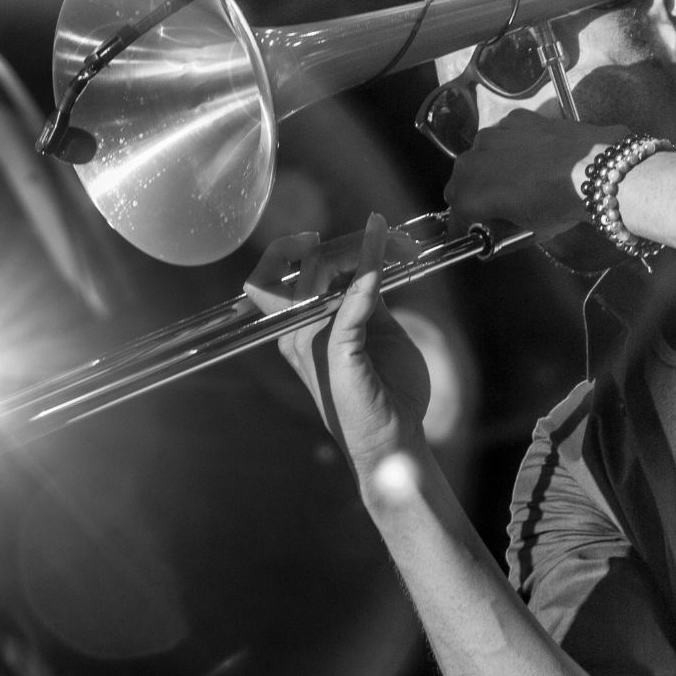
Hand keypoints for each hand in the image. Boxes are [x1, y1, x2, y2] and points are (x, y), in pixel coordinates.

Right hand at [242, 214, 432, 483]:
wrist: (396, 437)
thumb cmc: (386, 391)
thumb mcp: (374, 331)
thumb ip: (363, 298)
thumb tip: (369, 261)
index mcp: (298, 327)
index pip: (278, 271)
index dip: (302, 246)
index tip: (342, 238)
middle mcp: (295, 333)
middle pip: (300, 263)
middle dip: (346, 242)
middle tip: (391, 238)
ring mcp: (311, 343)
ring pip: (318, 272)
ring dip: (361, 251)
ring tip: (396, 245)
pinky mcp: (338, 353)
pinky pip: (350, 301)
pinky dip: (368, 271)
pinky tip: (385, 257)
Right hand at [444, 109, 621, 238]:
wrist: (594, 169)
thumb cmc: (557, 207)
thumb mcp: (527, 231)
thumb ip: (502, 232)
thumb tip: (493, 233)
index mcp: (467, 194)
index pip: (456, 212)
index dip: (466, 223)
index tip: (478, 229)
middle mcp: (471, 160)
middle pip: (466, 179)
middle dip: (479, 191)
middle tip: (503, 203)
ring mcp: (492, 134)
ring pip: (484, 152)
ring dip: (495, 164)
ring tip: (524, 175)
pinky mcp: (515, 117)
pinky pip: (506, 134)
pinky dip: (515, 143)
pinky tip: (538, 153)